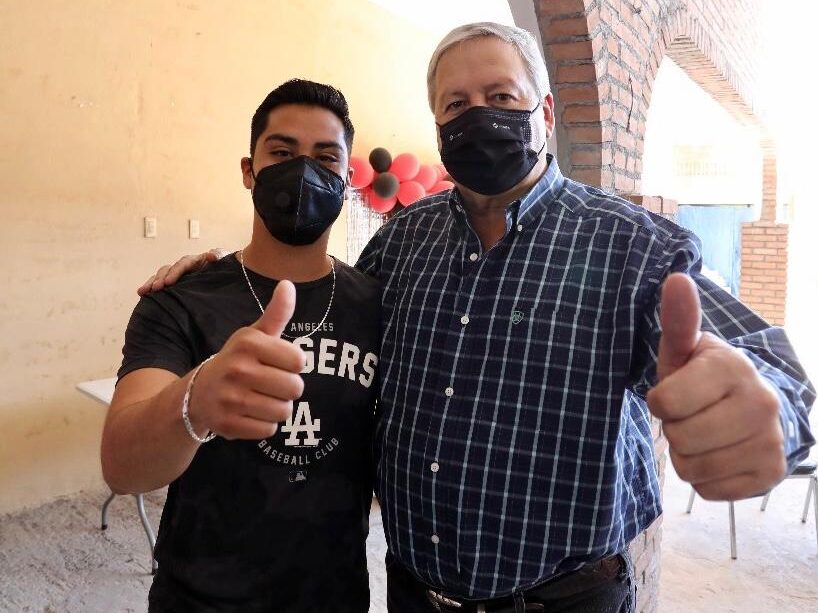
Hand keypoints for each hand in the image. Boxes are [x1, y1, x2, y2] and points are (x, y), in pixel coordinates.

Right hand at [137, 248, 229, 295]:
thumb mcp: (227, 260)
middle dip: (159, 279)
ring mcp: (179, 276)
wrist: (230, 277)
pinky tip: (142, 295)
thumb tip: (210, 255)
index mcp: (196, 261)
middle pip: (168, 270)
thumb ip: (220, 256)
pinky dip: (152, 289)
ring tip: (142, 292)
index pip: (182, 264)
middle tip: (154, 289)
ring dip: (151, 283)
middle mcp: (184, 267)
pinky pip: (162, 286)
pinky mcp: (177, 286)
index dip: (175, 272)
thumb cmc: (227, 268)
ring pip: (161, 277)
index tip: (168, 283)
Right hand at [187, 280, 304, 439]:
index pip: (299, 361)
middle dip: (287, 389)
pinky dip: (264, 424)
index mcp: (248, 343)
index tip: (277, 363)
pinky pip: (269, 429)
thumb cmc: (236, 361)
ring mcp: (231, 399)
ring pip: (284, 411)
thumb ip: (276, 314)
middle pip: (295, 388)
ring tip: (260, 398)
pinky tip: (250, 413)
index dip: (293, 364)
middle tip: (269, 384)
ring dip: (278, 407)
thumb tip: (288, 284)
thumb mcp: (253, 335)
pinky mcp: (228, 425)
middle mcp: (238, 369)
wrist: (197, 394)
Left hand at [646, 273, 785, 500]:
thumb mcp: (685, 351)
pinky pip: (710, 491)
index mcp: (733, 368)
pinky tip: (719, 455)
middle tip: (692, 416)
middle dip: (675, 430)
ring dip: (687, 456)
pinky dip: (705, 479)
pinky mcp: (771, 474)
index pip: (664, 403)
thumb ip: (678, 320)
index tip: (675, 394)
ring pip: (692, 468)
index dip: (660, 402)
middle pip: (680, 439)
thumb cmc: (703, 379)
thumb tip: (676, 279)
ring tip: (704, 434)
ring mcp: (771, 441)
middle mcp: (760, 403)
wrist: (750, 408)